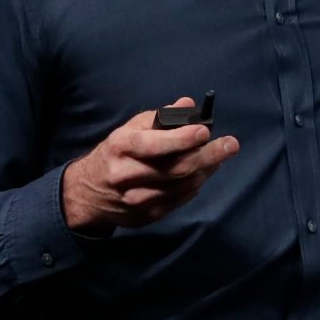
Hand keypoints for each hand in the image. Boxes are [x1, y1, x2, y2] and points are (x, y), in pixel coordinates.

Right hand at [61, 96, 239, 233]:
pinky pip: (179, 200)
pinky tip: (203, 172)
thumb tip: (188, 104)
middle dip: (208, 156)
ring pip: (181, 186)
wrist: (88, 193)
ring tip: (219, 157)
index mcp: (121, 147)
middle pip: (175, 168)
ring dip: (205, 170)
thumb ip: (160, 117)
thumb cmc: (115, 153)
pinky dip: (195, 185)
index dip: (181, 139)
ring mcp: (137, 199)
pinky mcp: (146, 215)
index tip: (204, 131)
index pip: (154, 144)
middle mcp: (127, 174)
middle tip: (231, 145)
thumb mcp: (129, 128)